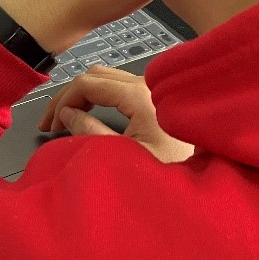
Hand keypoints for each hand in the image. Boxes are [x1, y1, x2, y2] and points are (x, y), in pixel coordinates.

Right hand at [39, 68, 193, 162]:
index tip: (51, 125)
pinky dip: (98, 96)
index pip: (86, 84)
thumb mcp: (124, 155)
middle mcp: (148, 84)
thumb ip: (91, 131)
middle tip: (51, 121)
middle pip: (94, 76)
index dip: (62, 102)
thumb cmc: (171, 172)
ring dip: (82, 95)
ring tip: (65, 118)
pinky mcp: (158, 96)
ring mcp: (154, 88)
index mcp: (139, 96)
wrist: (207, 183)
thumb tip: (67, 115)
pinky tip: (88, 113)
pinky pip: (118, 85)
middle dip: (68, 96)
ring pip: (106, 77)